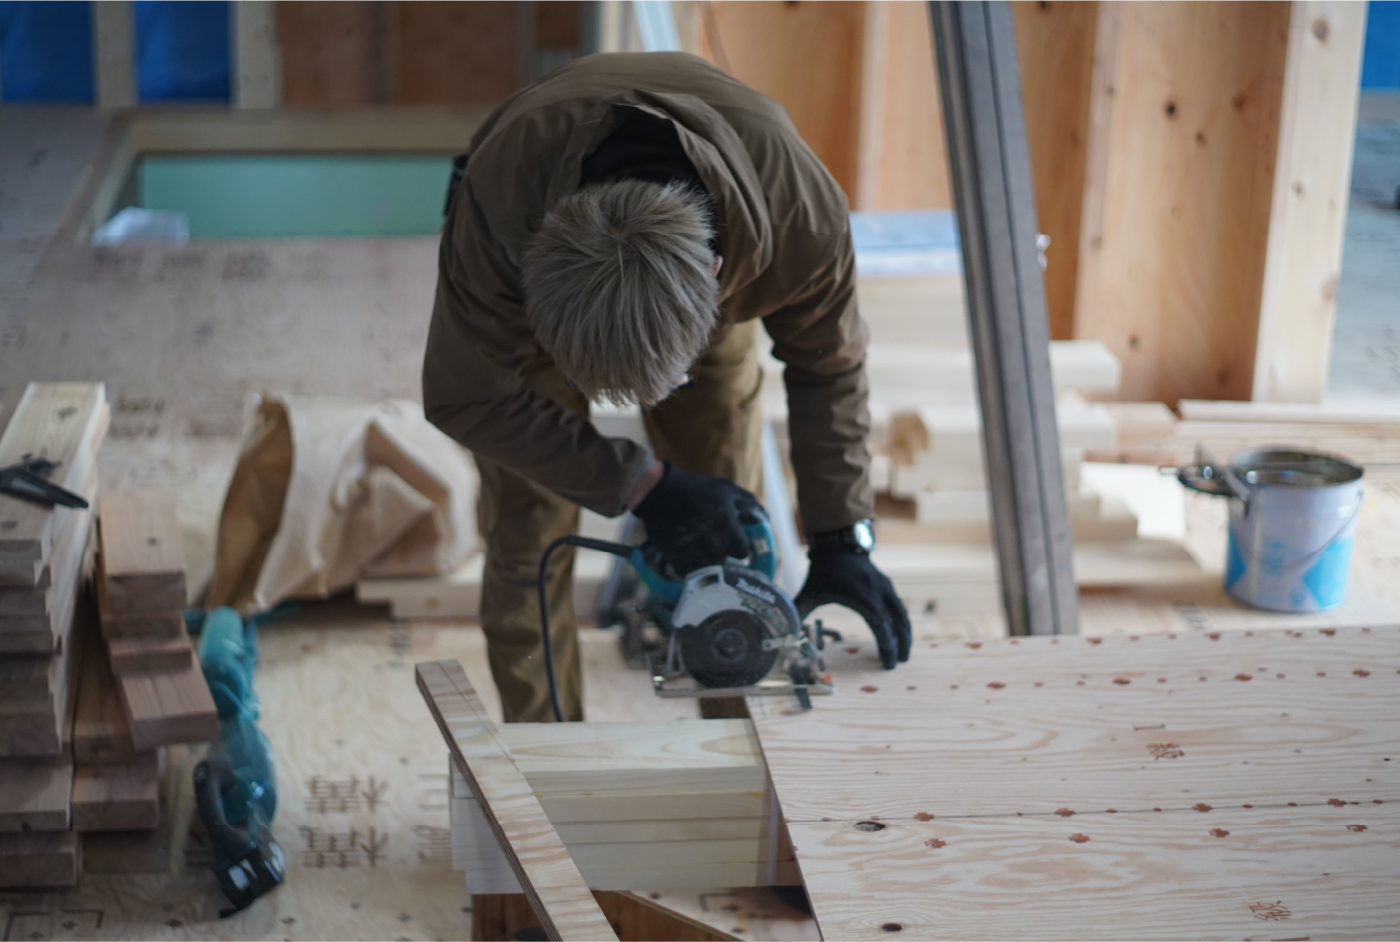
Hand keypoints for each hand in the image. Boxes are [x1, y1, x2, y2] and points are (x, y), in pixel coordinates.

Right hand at [632, 461, 764, 574]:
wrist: (658, 492)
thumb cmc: (696, 489)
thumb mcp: (726, 490)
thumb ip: (748, 505)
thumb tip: (763, 519)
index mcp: (729, 528)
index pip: (744, 552)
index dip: (739, 547)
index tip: (733, 542)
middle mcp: (714, 544)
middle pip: (725, 562)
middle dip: (721, 554)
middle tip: (713, 542)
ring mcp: (694, 554)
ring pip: (708, 568)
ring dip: (704, 560)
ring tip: (697, 545)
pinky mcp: (675, 559)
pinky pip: (688, 571)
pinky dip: (687, 564)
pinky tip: (684, 551)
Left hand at [796, 548, 910, 668]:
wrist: (837, 547)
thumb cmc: (820, 574)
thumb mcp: (808, 593)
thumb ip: (798, 614)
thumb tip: (785, 636)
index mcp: (857, 592)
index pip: (877, 620)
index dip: (884, 640)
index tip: (887, 659)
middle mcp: (875, 589)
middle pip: (894, 619)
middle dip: (899, 643)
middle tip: (898, 664)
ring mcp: (884, 586)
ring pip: (901, 614)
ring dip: (905, 635)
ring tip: (904, 656)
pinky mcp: (888, 586)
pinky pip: (899, 608)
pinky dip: (902, 624)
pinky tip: (902, 639)